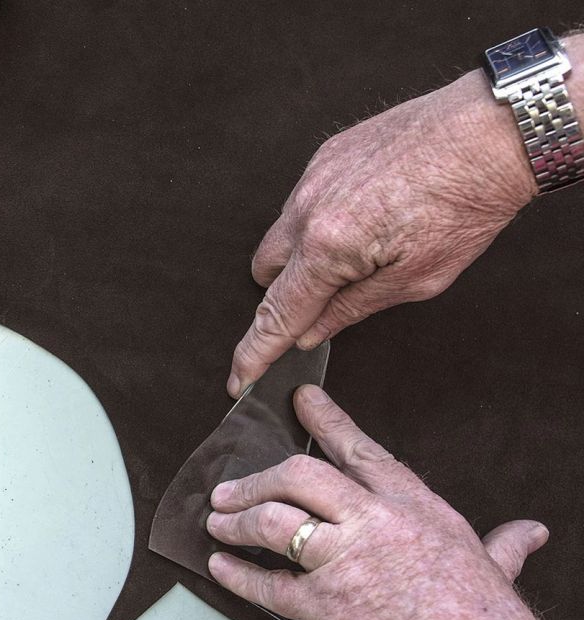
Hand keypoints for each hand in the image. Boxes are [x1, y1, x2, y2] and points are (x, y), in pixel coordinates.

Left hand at [205, 385, 572, 619]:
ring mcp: (346, 563)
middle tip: (229, 489)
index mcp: (417, 508)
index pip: (360, 451)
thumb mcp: (495, 569)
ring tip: (218, 523)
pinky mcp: (325, 606)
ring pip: (274, 522)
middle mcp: (376, 524)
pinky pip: (267, 583)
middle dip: (256, 480)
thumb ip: (503, 545)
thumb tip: (529, 533)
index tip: (300, 400)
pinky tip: (221, 567)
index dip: (326, 420)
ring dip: (237, 521)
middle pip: (300, 476)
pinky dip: (237, 575)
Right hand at [227, 70, 537, 397]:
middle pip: (266, 271)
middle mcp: (307, 209)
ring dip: (306, 254)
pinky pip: (302, 201)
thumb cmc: (467, 203)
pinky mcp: (325, 155)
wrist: (492, 129)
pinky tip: (370, 213)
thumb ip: (354, 308)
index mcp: (330, 247)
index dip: (256, 351)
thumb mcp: (419, 279)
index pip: (278, 312)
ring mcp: (312, 177)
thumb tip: (312, 332)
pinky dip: (323, 219)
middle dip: (287, 292)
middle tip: (336, 293)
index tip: (239, 377)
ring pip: (281, 234)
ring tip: (365, 246)